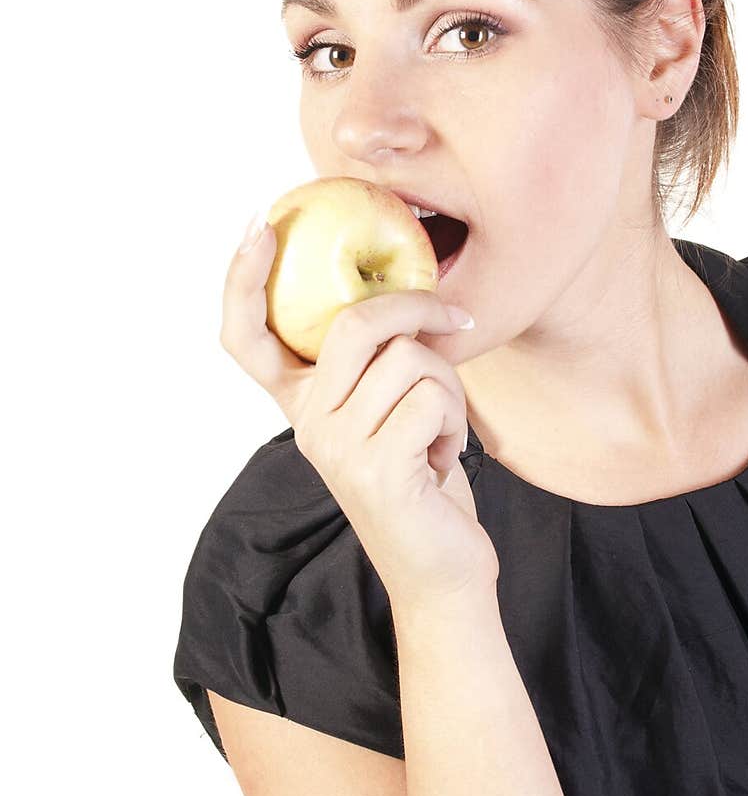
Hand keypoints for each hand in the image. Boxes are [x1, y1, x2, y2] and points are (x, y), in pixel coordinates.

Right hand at [220, 221, 499, 609]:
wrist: (440, 572)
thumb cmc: (423, 479)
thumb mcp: (391, 410)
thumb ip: (379, 361)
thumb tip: (403, 295)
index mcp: (300, 405)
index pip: (246, 337)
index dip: (243, 277)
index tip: (262, 224)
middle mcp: (307, 425)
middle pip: (356, 323)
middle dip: (419, 309)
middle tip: (457, 321)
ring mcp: (336, 449)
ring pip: (410, 360)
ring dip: (449, 391)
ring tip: (439, 433)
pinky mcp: (376, 470)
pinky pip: (433, 401)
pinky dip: (457, 426)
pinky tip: (443, 461)